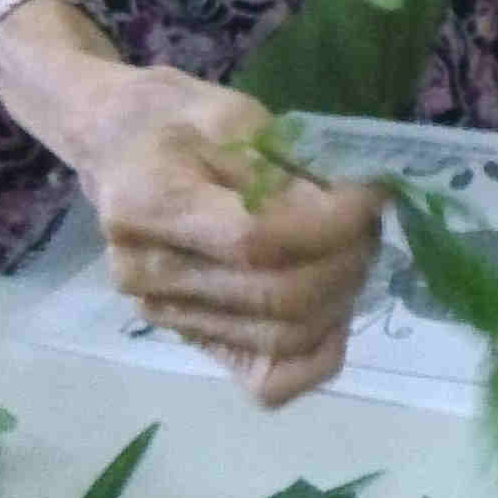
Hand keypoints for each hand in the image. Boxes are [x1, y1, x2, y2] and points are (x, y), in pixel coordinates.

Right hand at [65, 67, 385, 404]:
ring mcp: (166, 316)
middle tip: (368, 220)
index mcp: (145, 206)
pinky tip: (335, 308)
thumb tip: (353, 210)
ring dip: (342, 295)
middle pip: (277, 297)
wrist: (125, 148)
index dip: (332, 224)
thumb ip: (285, 167)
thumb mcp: (232, 117)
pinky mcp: (195, 340)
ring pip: (285, 337)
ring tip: (353, 249)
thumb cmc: (180, 123)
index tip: (372, 194)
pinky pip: (271, 381)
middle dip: (346, 257)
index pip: (256, 241)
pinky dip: (319, 354)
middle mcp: (145, 274)